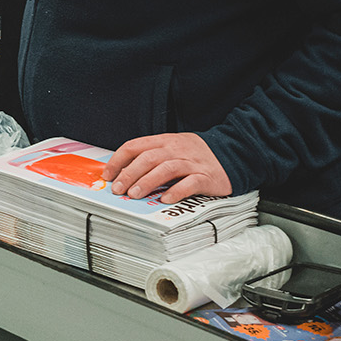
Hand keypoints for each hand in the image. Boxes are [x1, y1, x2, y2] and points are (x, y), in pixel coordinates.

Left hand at [102, 132, 232, 203]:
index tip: (108, 175)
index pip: (135, 146)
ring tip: (135, 195)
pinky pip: (190, 183)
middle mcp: (176, 149)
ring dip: (148, 182)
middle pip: (148, 158)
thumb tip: (123, 174)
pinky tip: (166, 199)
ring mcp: (192, 162)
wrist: (233, 152)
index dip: (118, 160)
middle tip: (118, 189)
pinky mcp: (206, 176)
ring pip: (166, 169)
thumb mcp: (172, 148)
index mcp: (164, 141)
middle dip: (130, 174)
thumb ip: (151, 157)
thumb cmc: (196, 154)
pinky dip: (176, 191)